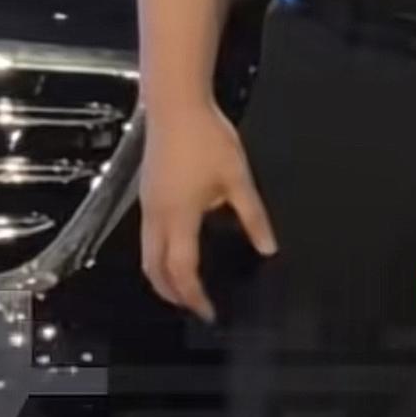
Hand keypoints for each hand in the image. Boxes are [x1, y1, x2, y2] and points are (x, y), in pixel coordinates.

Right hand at [139, 104, 277, 322]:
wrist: (175, 104)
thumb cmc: (206, 138)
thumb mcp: (238, 178)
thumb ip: (253, 216)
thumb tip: (268, 247)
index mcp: (179, 216)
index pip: (182, 270)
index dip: (194, 296)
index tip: (210, 312)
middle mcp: (157, 215)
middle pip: (154, 269)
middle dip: (171, 293)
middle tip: (195, 306)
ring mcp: (147, 203)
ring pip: (146, 253)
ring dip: (162, 275)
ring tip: (186, 286)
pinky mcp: (146, 192)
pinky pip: (146, 236)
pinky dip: (159, 255)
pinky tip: (178, 251)